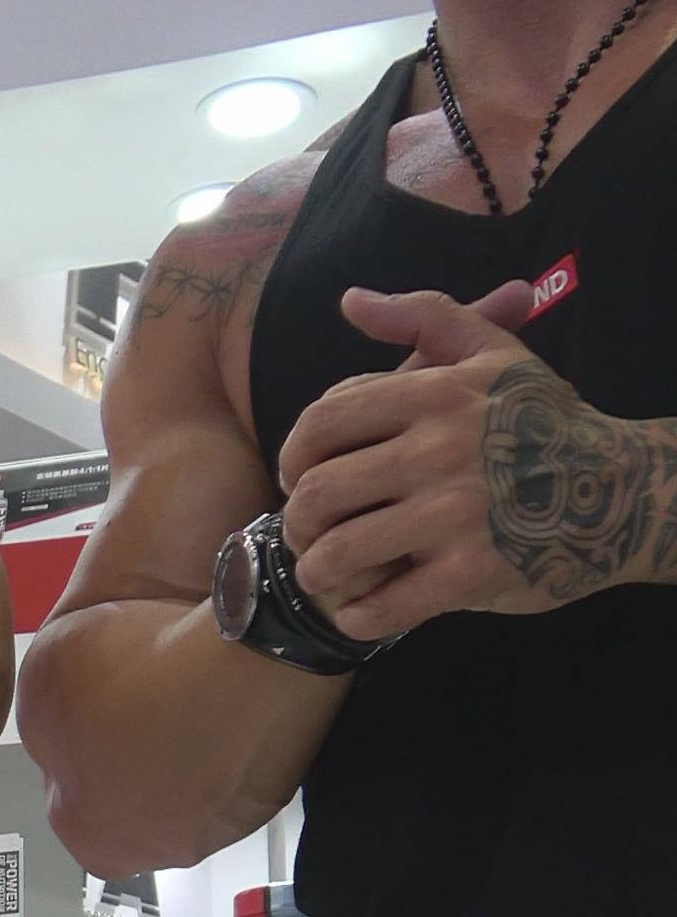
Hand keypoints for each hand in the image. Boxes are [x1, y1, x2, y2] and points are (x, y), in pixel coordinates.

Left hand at [277, 284, 664, 635]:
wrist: (622, 492)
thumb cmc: (547, 423)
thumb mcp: (493, 354)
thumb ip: (422, 316)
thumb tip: (350, 300)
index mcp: (435, 396)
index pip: (323, 422)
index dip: (294, 454)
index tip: (301, 474)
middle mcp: (438, 453)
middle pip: (319, 493)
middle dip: (298, 521)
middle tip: (308, 532)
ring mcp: (453, 517)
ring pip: (339, 553)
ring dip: (317, 570)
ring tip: (324, 571)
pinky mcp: (469, 576)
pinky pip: (383, 607)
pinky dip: (358, 616)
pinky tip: (362, 610)